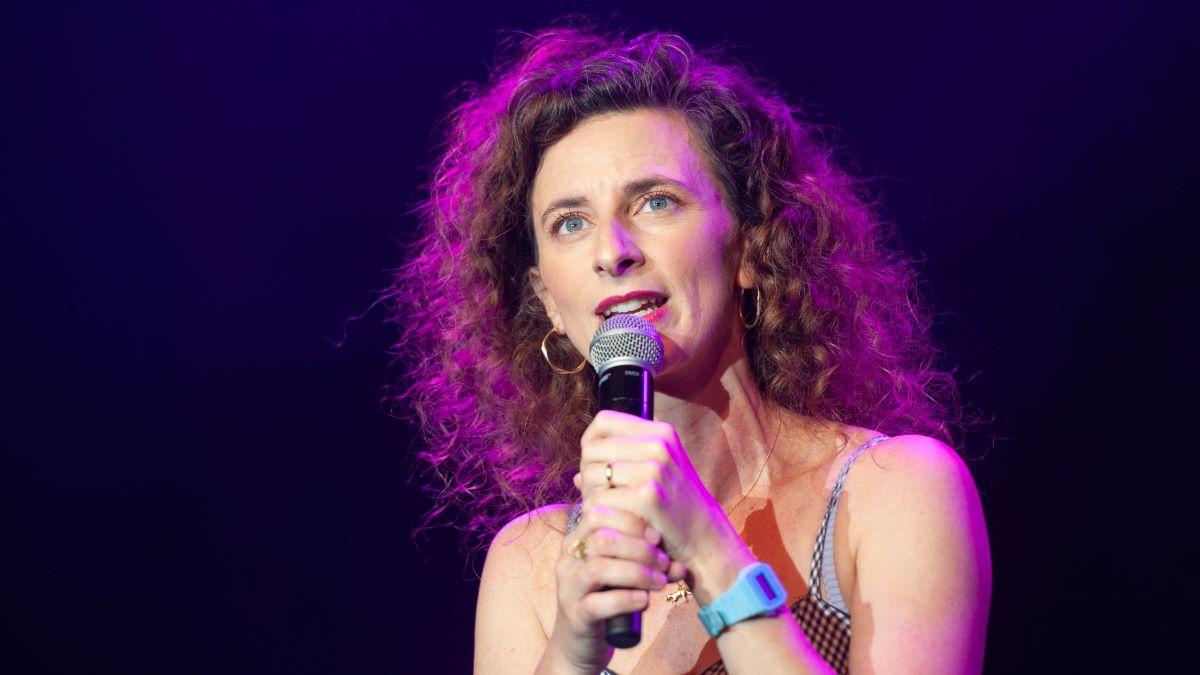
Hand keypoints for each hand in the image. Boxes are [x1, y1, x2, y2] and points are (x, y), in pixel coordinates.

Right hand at [547, 504, 683, 672]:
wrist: (581, 642)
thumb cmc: (606, 599)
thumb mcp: (624, 575)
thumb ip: (647, 563)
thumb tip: (680, 565)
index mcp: (576, 541)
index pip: (597, 513)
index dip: (630, 521)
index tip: (656, 536)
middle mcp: (568, 560)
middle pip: (600, 539)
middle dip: (638, 547)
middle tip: (663, 561)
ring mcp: (569, 589)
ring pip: (599, 568)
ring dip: (636, 572)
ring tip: (659, 582)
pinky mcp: (575, 617)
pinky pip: (598, 603)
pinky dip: (626, 598)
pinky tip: (644, 599)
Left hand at [574, 410, 753, 599]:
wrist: (705, 540)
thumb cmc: (676, 507)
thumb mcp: (656, 474)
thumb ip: (620, 466)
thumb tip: (574, 475)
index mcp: (660, 432)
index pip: (603, 421)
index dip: (590, 442)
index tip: (594, 466)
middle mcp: (658, 444)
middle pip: (591, 449)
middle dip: (587, 474)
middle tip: (598, 496)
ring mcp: (654, 468)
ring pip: (590, 474)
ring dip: (590, 495)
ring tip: (607, 510)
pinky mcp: (648, 496)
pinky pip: (599, 500)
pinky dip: (599, 514)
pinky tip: (613, 522)